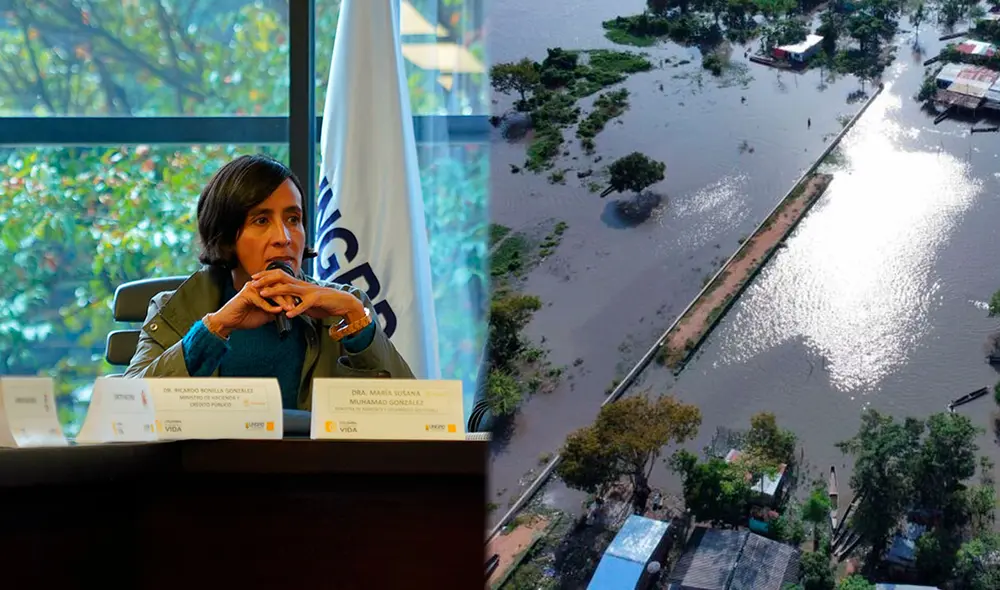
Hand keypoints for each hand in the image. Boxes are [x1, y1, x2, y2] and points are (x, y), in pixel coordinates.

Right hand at [205, 281, 293, 337]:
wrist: (228, 322)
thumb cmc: (244, 318)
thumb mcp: (264, 315)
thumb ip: (274, 311)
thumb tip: (287, 312)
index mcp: (262, 288)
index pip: (278, 289)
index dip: (289, 296)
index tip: (299, 304)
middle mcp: (257, 286)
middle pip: (276, 288)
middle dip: (287, 297)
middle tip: (296, 305)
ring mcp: (251, 288)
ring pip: (270, 293)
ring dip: (280, 301)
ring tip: (289, 308)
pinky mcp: (245, 294)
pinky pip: (260, 300)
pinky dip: (269, 306)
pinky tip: (277, 311)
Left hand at [251, 270, 366, 321]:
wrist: (343, 303)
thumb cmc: (325, 303)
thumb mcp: (307, 302)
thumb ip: (296, 303)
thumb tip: (286, 308)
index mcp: (299, 285)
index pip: (280, 276)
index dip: (266, 276)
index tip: (254, 278)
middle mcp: (303, 285)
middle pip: (281, 277)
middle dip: (266, 279)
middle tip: (253, 282)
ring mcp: (310, 291)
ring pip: (290, 288)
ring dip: (275, 291)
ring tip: (264, 294)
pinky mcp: (317, 300)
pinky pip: (305, 304)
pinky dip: (296, 310)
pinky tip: (288, 314)